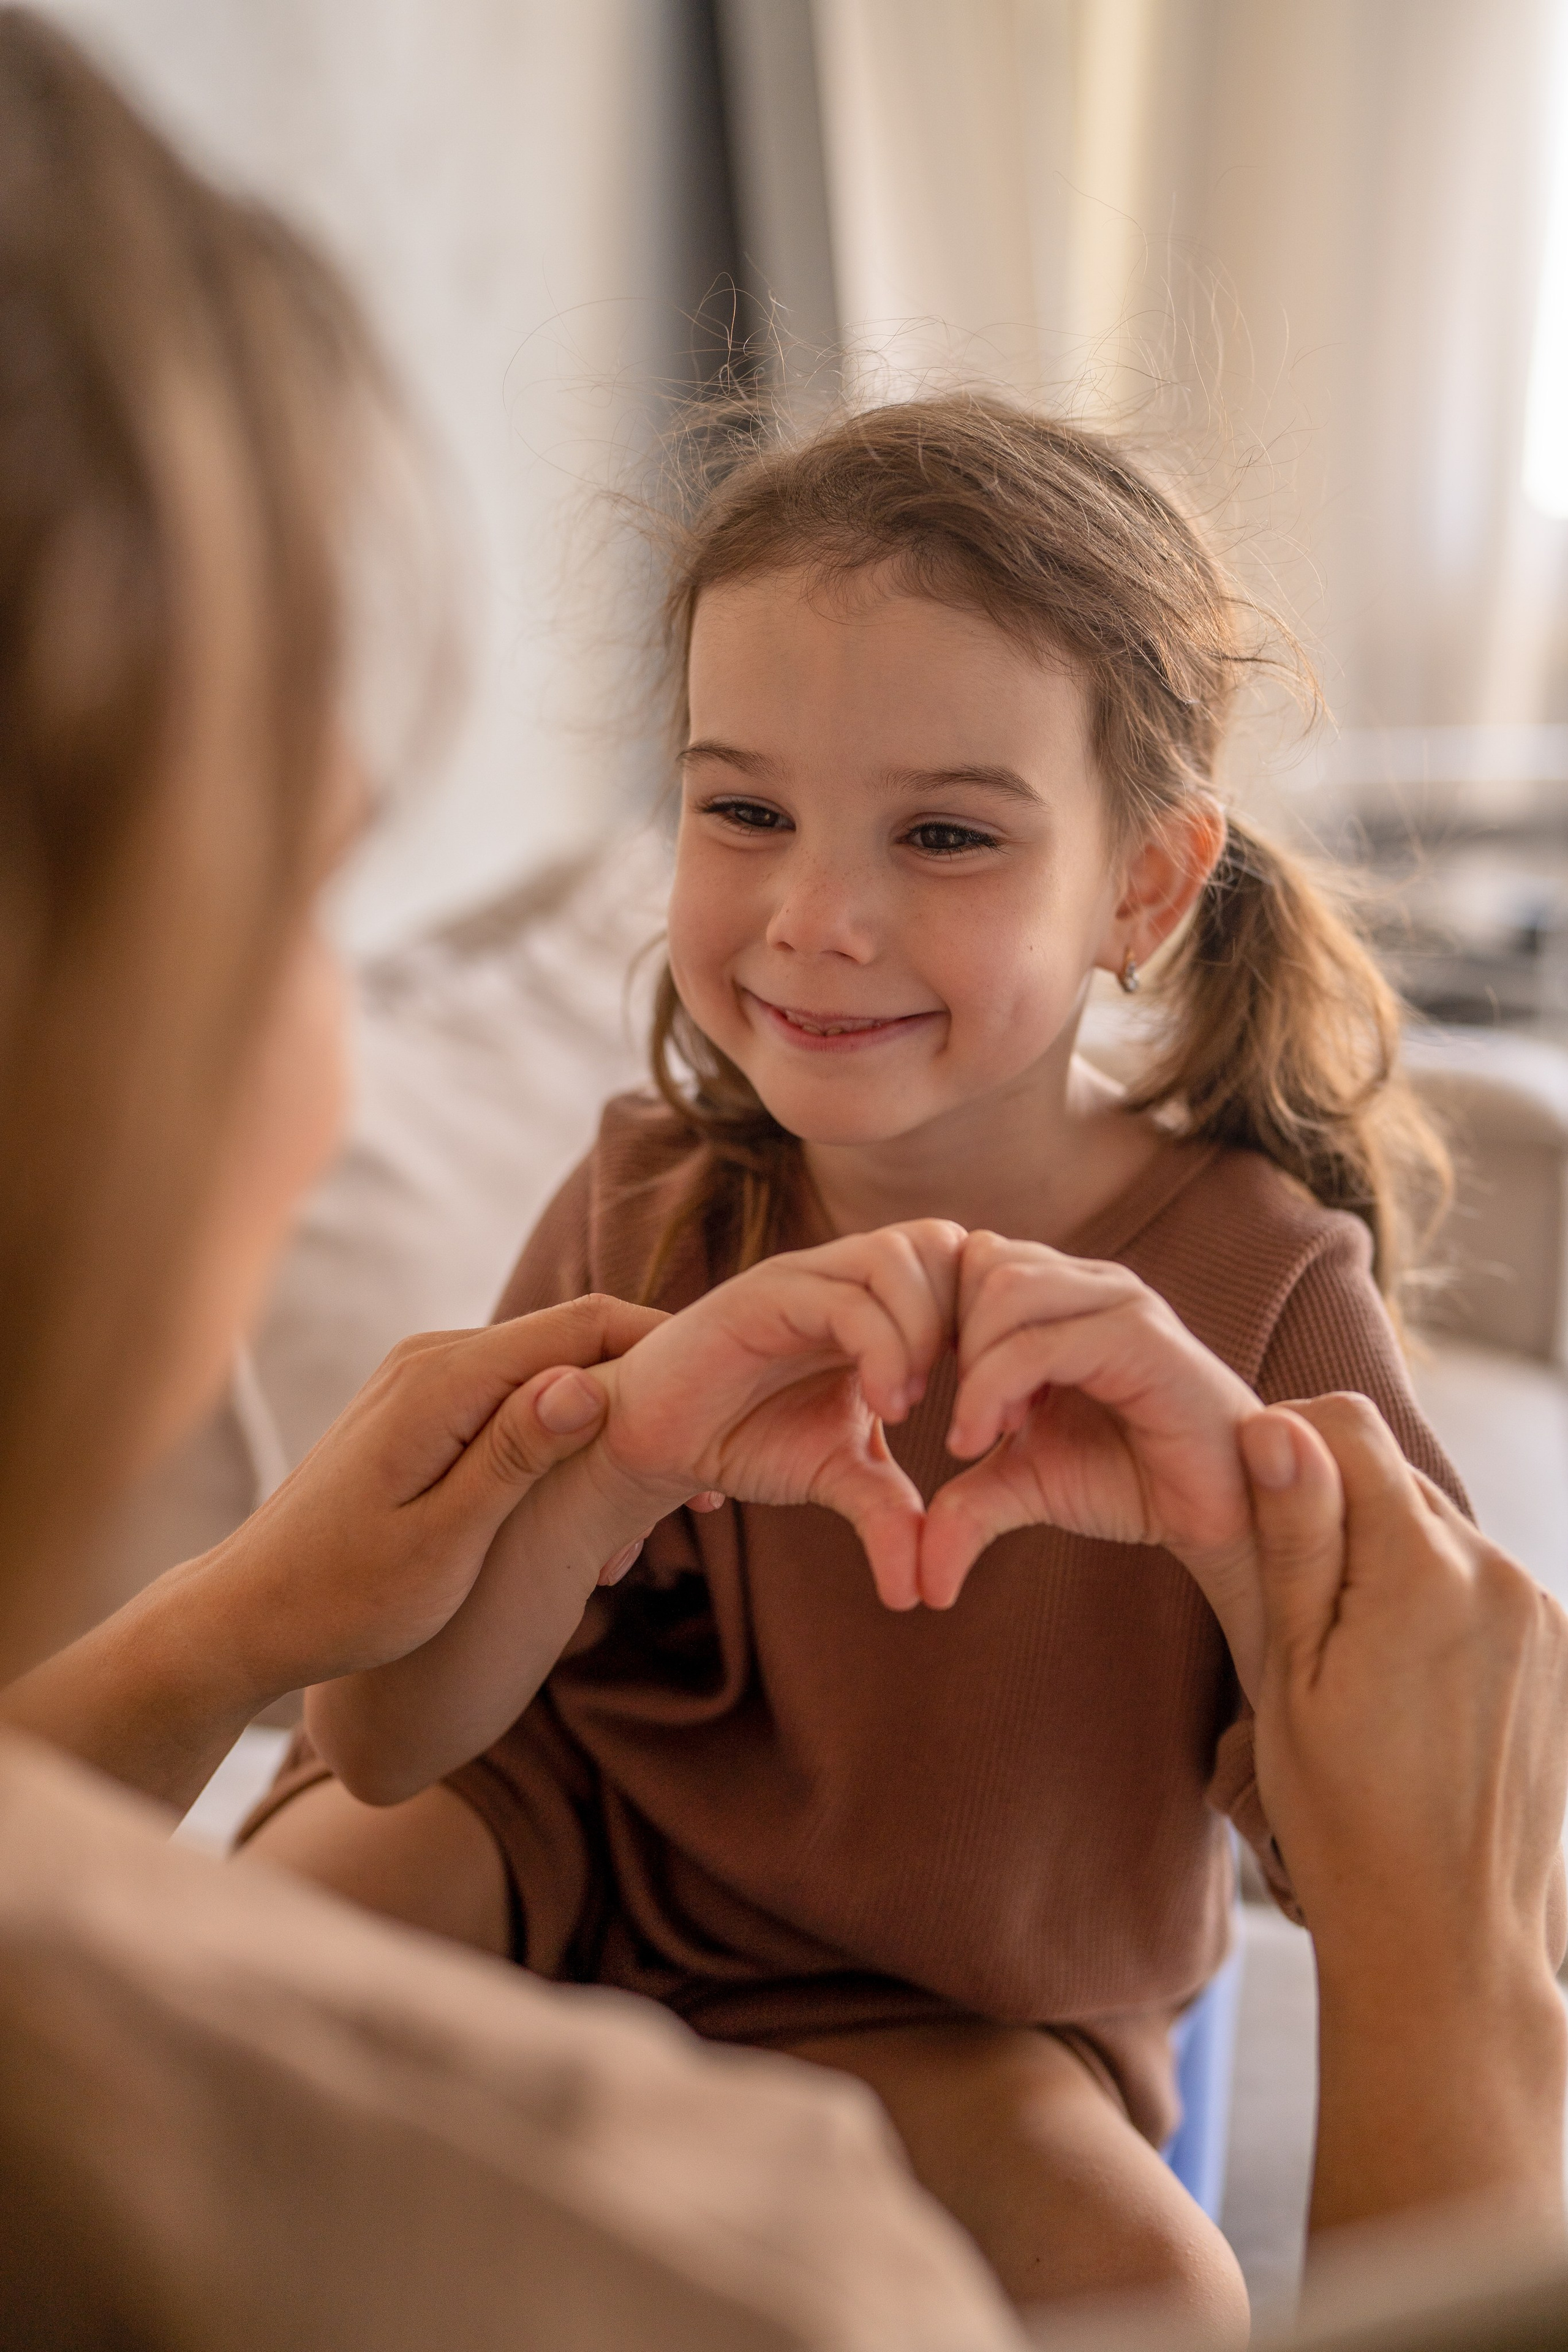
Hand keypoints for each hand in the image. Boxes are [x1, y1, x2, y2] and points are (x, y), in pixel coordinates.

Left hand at [214, 1295, 666, 1691]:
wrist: (246, 1616)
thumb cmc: (341, 1598)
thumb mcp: (440, 1543)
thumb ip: (511, 1458)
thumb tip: (584, 1382)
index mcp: (442, 1380)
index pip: (584, 1325)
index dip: (666, 1355)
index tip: (725, 1416)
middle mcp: (434, 1358)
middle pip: (576, 1344)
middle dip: (648, 1408)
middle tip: (701, 1499)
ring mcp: (426, 1379)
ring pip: (552, 1380)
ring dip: (609, 1439)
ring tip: (641, 1535)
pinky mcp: (424, 1409)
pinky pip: (517, 1405)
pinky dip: (565, 1451)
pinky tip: (584, 1527)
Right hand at [581, 1221, 964, 1609]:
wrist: (654, 1439)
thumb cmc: (745, 1438)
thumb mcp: (837, 1475)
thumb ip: (890, 1513)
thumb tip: (923, 1592)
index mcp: (875, 1299)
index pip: (964, 1266)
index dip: (995, 1325)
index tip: (1003, 1404)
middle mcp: (844, 1272)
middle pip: (945, 1243)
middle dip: (973, 1319)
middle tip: (973, 1400)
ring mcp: (803, 1276)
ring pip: (897, 1257)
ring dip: (925, 1333)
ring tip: (911, 1408)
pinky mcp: (760, 1294)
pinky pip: (844, 1298)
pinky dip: (882, 1348)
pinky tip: (884, 1407)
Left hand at [920, 1233, 1263, 1671]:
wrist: (1220, 1514)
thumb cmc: (1129, 1480)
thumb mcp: (1026, 1485)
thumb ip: (965, 1504)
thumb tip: (919, 1582)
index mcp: (1061, 1295)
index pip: (967, 1261)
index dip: (927, 1320)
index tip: (912, 1393)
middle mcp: (1089, 1283)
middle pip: (978, 1262)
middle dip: (939, 1335)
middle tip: (937, 1413)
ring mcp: (1119, 1302)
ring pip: (1002, 1287)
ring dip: (970, 1364)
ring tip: (972, 1432)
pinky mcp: (1143, 1337)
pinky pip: (1041, 1341)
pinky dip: (993, 1387)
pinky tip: (988, 1437)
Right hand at [1245, 1393, 1567, 1984]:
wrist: (1445, 1937)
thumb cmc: (1344, 1815)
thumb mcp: (1289, 1672)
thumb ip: (1293, 1539)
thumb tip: (1275, 1426)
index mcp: (1425, 1570)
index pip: (1346, 1427)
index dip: (1282, 1442)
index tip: (1246, 1503)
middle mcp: (1502, 1574)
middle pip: (1394, 1479)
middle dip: (1332, 1511)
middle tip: (1286, 1604)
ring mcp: (1543, 1615)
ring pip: (1437, 1533)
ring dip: (1384, 1561)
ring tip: (1347, 1660)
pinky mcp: (1560, 1652)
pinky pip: (1479, 1585)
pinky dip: (1432, 1603)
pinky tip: (1402, 1684)